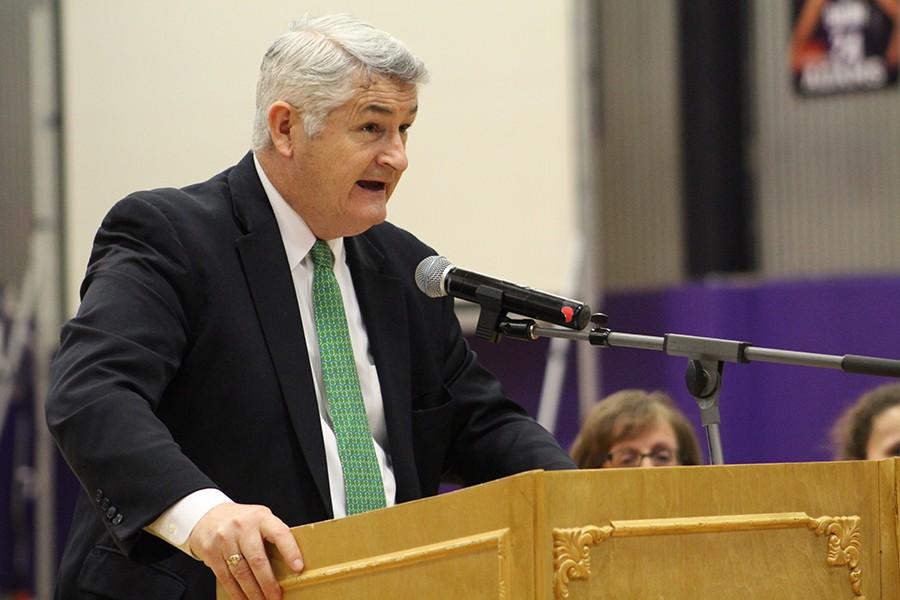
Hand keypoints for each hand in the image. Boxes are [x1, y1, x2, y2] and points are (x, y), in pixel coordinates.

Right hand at [189, 503, 303, 599]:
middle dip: (268, 583)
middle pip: (257, 560)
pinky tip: (243, 599)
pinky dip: (236, 592)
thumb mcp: (260, 519)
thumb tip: (291, 561)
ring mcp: (224, 539)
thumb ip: (273, 535)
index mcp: (260, 518)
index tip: (298, 568)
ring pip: (241, 572)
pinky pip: (225, 577)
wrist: (208, 515)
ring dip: (252, 592)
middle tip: (276, 597)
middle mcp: (242, 527)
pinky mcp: (210, 552)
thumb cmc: (242, 520)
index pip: (279, 533)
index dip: (290, 551)